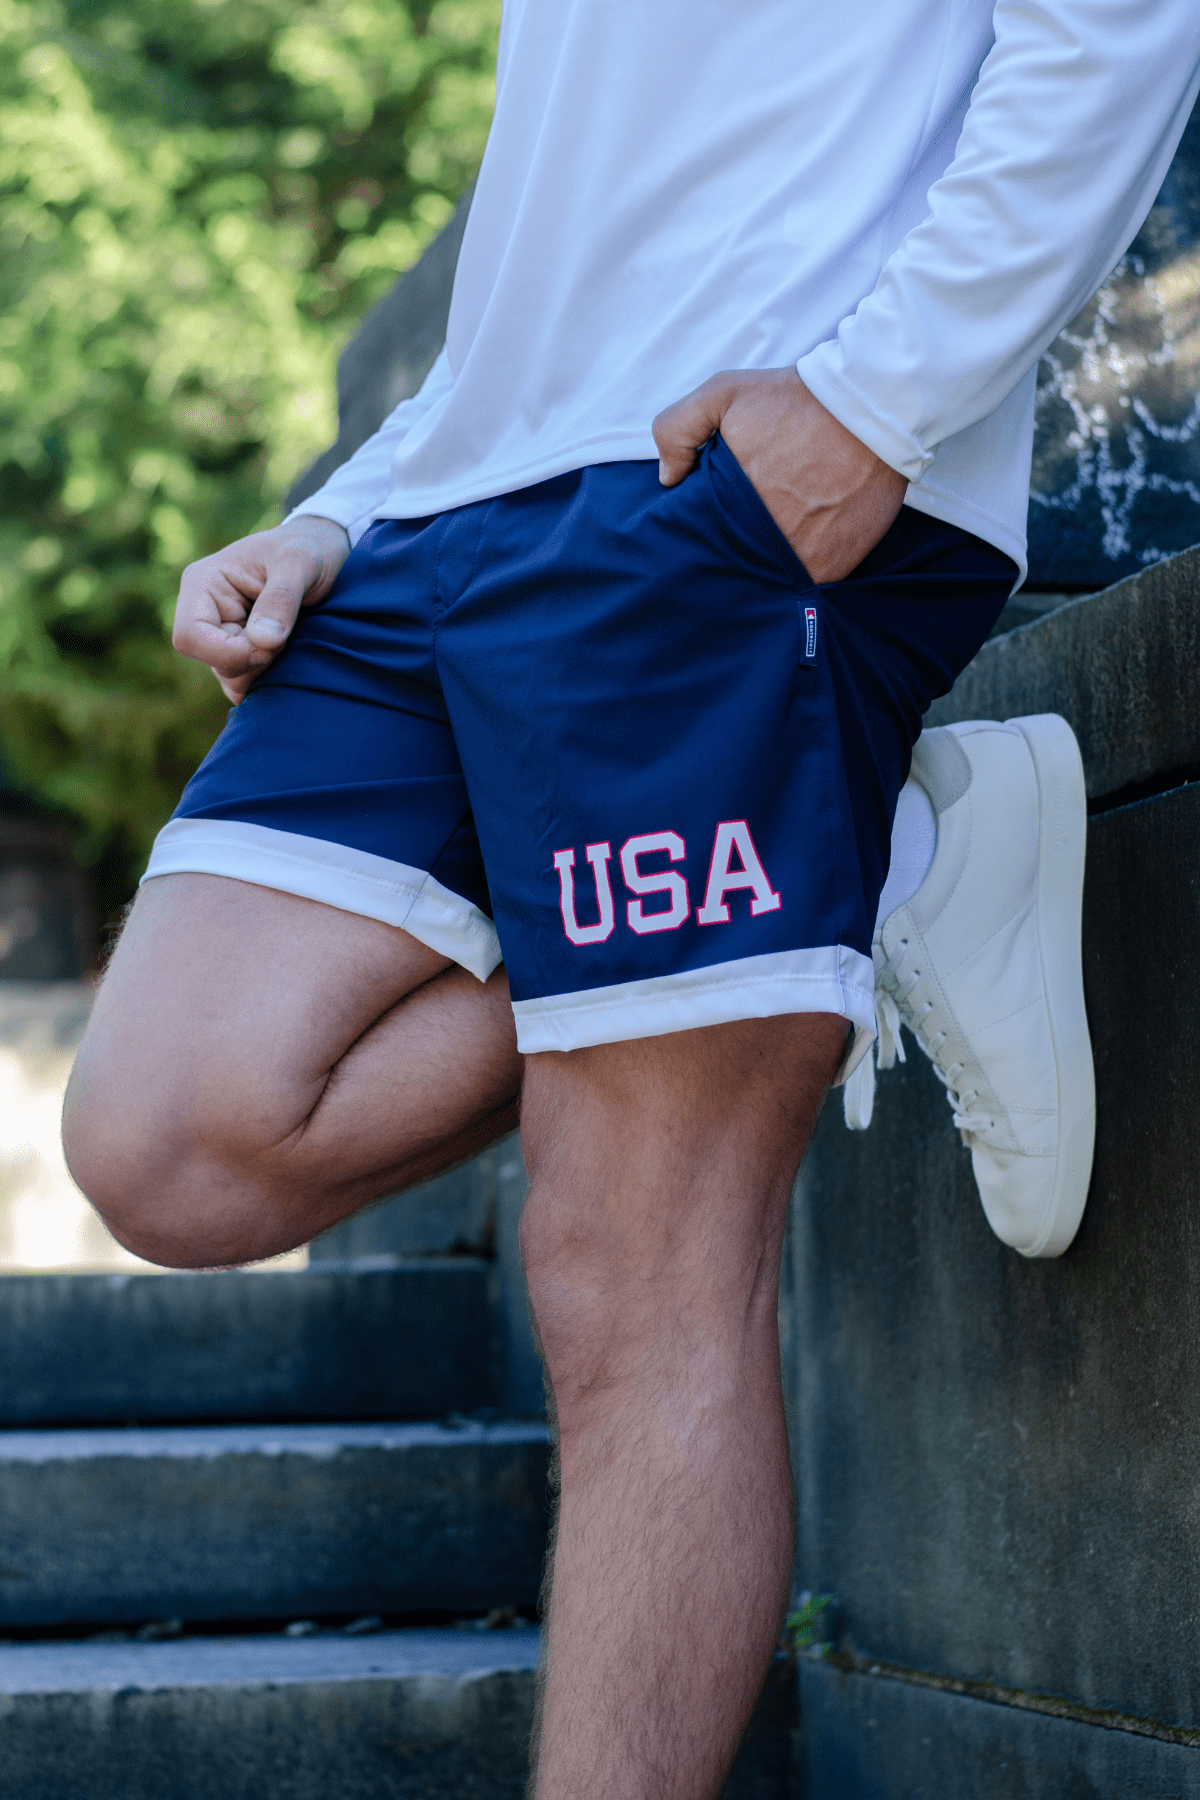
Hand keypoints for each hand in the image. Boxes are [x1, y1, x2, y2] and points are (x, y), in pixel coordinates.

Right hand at [172, 515, 350, 703]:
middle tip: (287, 637)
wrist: (323, 550)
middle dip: (253, 660)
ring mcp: (223, 633)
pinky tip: (289, 655)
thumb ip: (281, 598)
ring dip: (264, 670)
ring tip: (290, 640)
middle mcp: (206, 611)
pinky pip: (245, 682)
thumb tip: (262, 641)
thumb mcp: (300, 561)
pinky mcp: (242, 650)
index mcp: (203, 583)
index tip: (269, 646)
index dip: (227, 652)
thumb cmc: (308, 547)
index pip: (190, 637)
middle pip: (212, 661)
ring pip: (230, 676)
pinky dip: (268, 678)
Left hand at [653, 368, 906, 584]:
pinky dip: (800, 567)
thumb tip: (668, 478)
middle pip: (732, 561)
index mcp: (730, 507)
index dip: (702, 530)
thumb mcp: (722, 394)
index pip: (699, 538)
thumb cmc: (795, 401)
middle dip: (731, 549)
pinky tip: (803, 539)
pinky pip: (806, 580)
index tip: (711, 516)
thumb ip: (677, 428)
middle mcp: (762, 541)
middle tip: (743, 526)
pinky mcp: (834, 568)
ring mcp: (800, 560)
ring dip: (765, 561)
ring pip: (768, 575)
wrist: (871, 407)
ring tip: (775, 533)